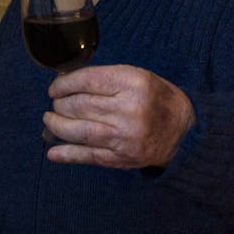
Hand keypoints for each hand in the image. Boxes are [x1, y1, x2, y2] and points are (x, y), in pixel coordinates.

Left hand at [44, 64, 195, 168]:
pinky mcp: (120, 158)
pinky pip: (87, 155)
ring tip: (50, 119)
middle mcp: (128, 109)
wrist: (184, 131)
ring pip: (78, 131)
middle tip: (56, 102)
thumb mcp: (139, 76)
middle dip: (60, 104)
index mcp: (133, 83)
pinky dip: (67, 154)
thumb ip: (107, 78)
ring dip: (57, 125)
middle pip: (79, 105)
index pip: (87, 81)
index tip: (56, 87)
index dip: (64, 84)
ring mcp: (123, 136)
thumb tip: (68, 82)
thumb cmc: (158, 99)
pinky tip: (52, 152)